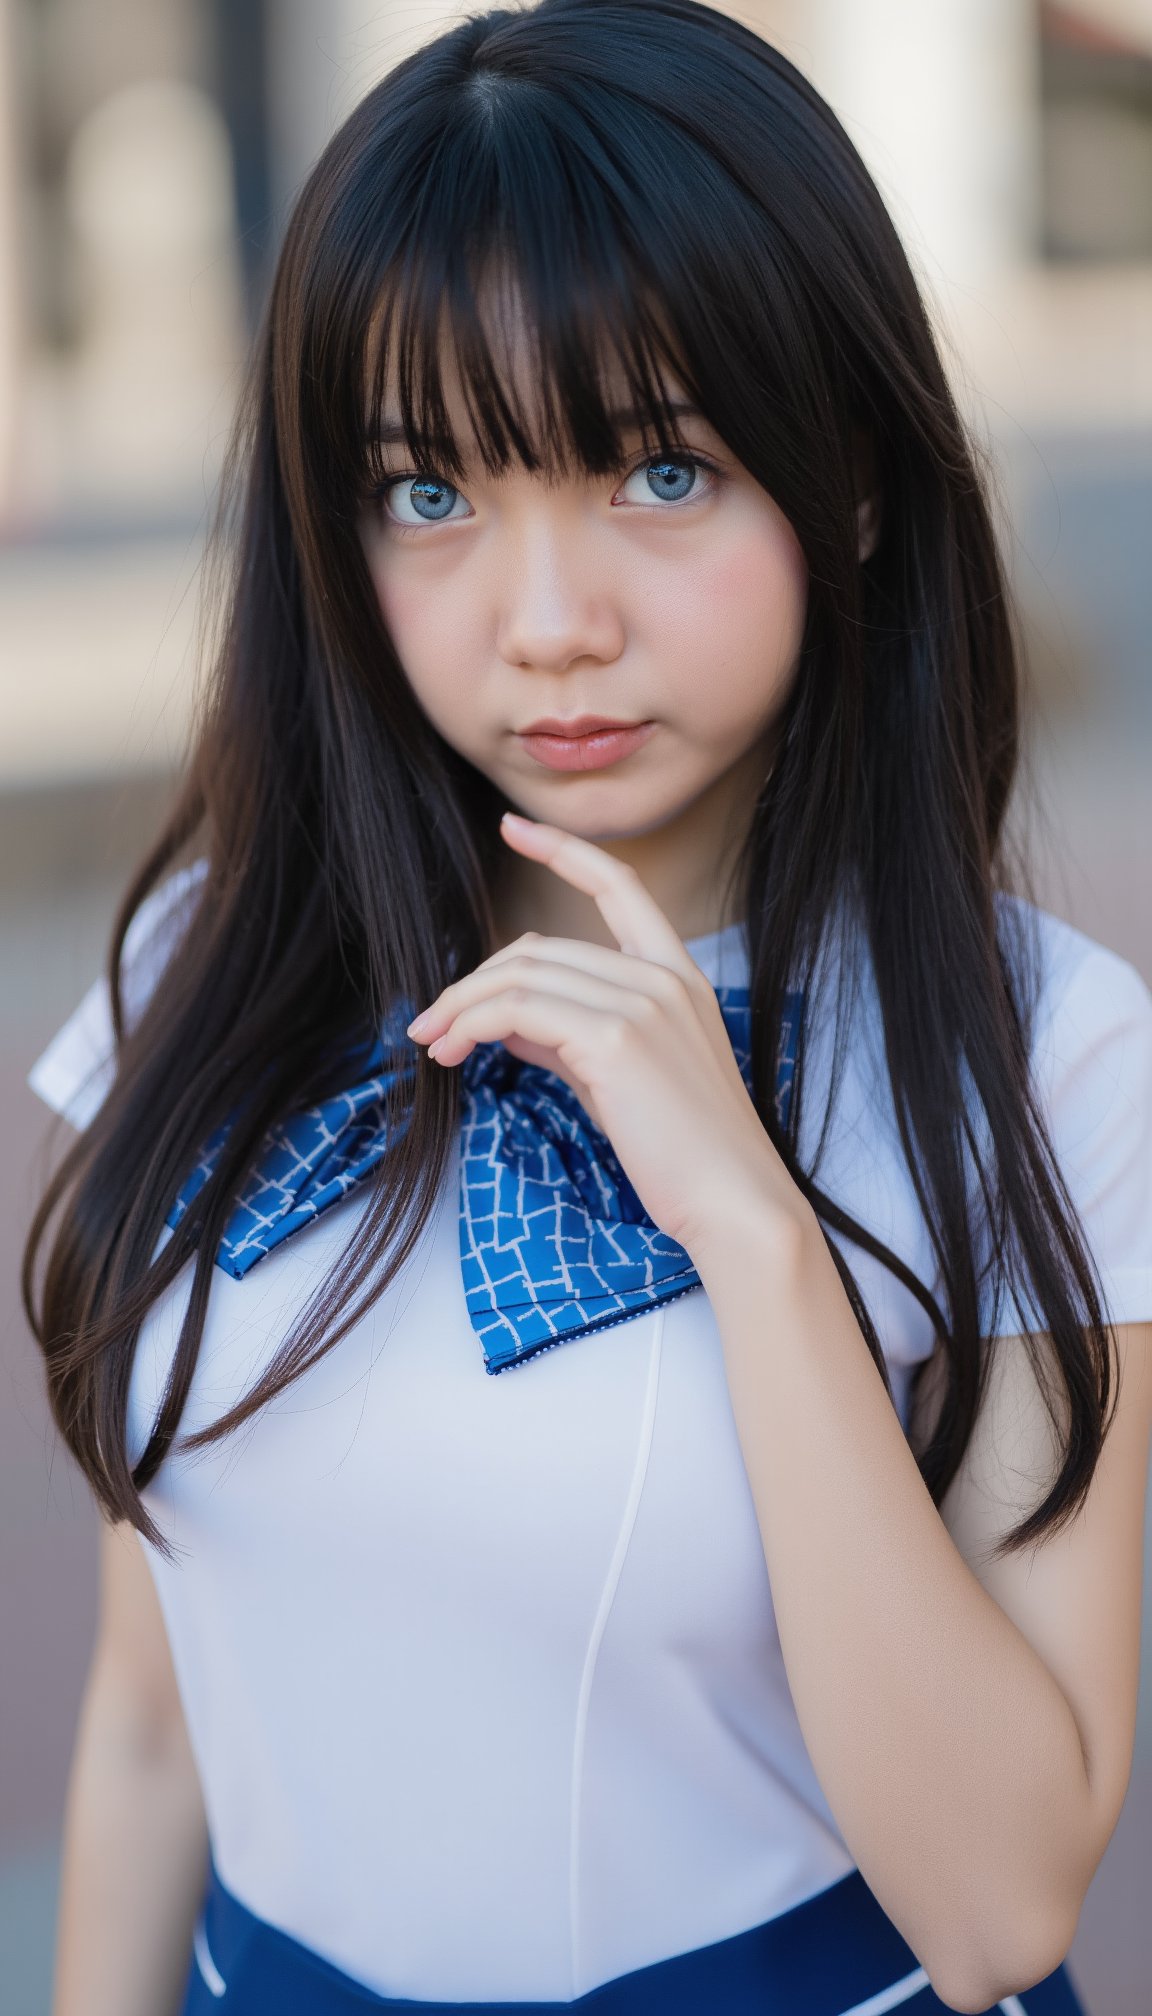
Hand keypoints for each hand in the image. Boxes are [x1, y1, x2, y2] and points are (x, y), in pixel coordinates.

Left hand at [404, 811, 800, 1258]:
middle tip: (430, 1026)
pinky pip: (517, 1010)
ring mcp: (642, 1004)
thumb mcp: (621, 1079)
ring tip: (434, 1044)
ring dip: (460, 1006)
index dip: (563, 849)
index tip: (515, 828)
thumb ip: (568, 1037)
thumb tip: (500, 1022)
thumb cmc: (684, 1154)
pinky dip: (472, 1024)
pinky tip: (457, 1053)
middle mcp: (662, 977)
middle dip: (472, 983)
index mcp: (678, 975)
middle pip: (538, 947)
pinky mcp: (615, 1040)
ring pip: (520, 974)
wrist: (735, 1203)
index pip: (618, 886)